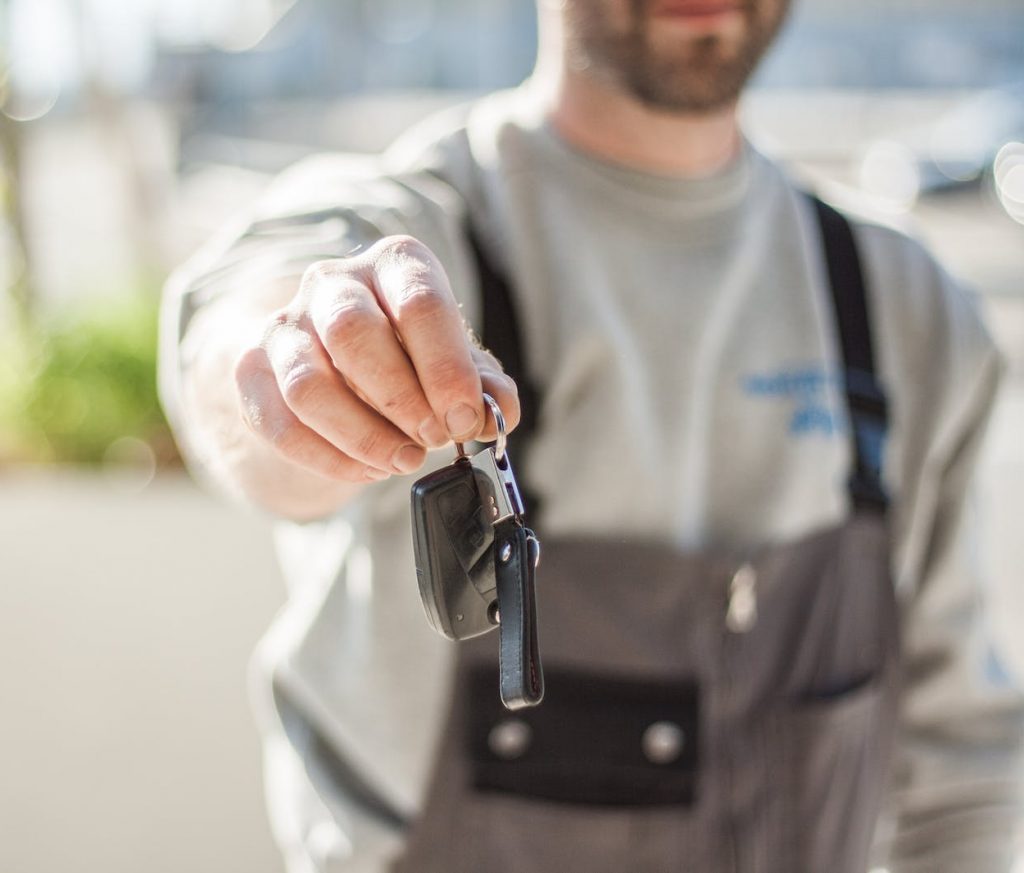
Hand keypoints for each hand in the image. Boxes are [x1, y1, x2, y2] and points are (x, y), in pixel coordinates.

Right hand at [233, 235, 520, 482]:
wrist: (339, 364)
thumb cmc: (409, 357)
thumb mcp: (456, 364)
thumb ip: (484, 386)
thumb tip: (499, 409)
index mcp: (394, 264)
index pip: (418, 301)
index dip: (445, 367)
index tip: (464, 418)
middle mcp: (333, 283)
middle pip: (353, 332)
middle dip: (400, 398)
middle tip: (434, 439)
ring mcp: (285, 326)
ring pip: (308, 385)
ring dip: (363, 435)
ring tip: (404, 460)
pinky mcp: (252, 372)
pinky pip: (279, 424)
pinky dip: (329, 458)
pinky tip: (368, 469)